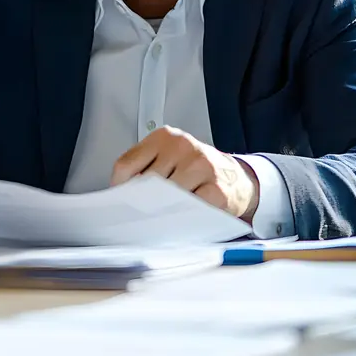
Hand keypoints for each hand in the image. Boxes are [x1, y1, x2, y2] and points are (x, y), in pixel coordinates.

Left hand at [111, 126, 259, 222]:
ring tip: (161, 217)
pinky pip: (189, 210)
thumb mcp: (169, 157)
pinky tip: (181, 218)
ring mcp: (202, 167)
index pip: (126, 164)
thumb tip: (122, 192)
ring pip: (165, 198)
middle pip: (145, 183)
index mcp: (165, 137)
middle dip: (139, 202)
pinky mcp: (216, 191)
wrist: (236, 177)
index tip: (120, 200)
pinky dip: (181, 219)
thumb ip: (145, 167)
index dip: (119, 188)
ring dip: (160, 212)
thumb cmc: (196, 169)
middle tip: (139, 214)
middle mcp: (183, 147)